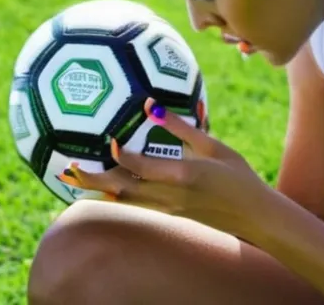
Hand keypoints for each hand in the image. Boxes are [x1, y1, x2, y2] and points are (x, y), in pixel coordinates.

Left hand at [57, 98, 275, 238]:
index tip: (108, 141)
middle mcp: (171, 195)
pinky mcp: (170, 214)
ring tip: (74, 180)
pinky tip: (103, 189)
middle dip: (94, 180)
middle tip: (68, 170)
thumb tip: (152, 106)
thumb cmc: (238, 176)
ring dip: (98, 190)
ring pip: (125, 200)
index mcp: (183, 175)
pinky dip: (116, 197)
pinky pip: (136, 205)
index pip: (143, 166)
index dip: (122, 155)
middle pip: (123, 189)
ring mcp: (169, 208)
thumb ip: (181, 128)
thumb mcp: (213, 147)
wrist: (255, 216)